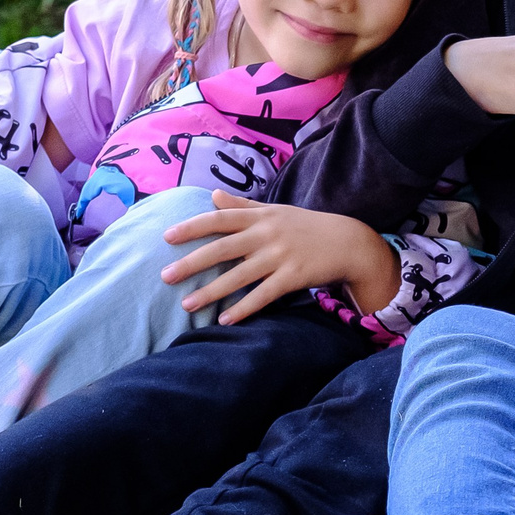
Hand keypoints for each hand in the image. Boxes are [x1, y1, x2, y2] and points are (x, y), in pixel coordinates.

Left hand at [159, 192, 401, 323]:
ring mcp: (281, 256)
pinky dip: (243, 308)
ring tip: (187, 304)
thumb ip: (242, 205)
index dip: (192, 227)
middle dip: (192, 262)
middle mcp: (267, 234)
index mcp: (260, 216)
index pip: (220, 219)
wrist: (348, 242)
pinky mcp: (294, 276)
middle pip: (223, 249)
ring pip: (239, 276)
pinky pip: (263, 295)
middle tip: (165, 276)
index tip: (166, 237)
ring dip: (211, 291)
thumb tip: (212, 195)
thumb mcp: (275, 210)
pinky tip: (225, 319)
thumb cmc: (306, 226)